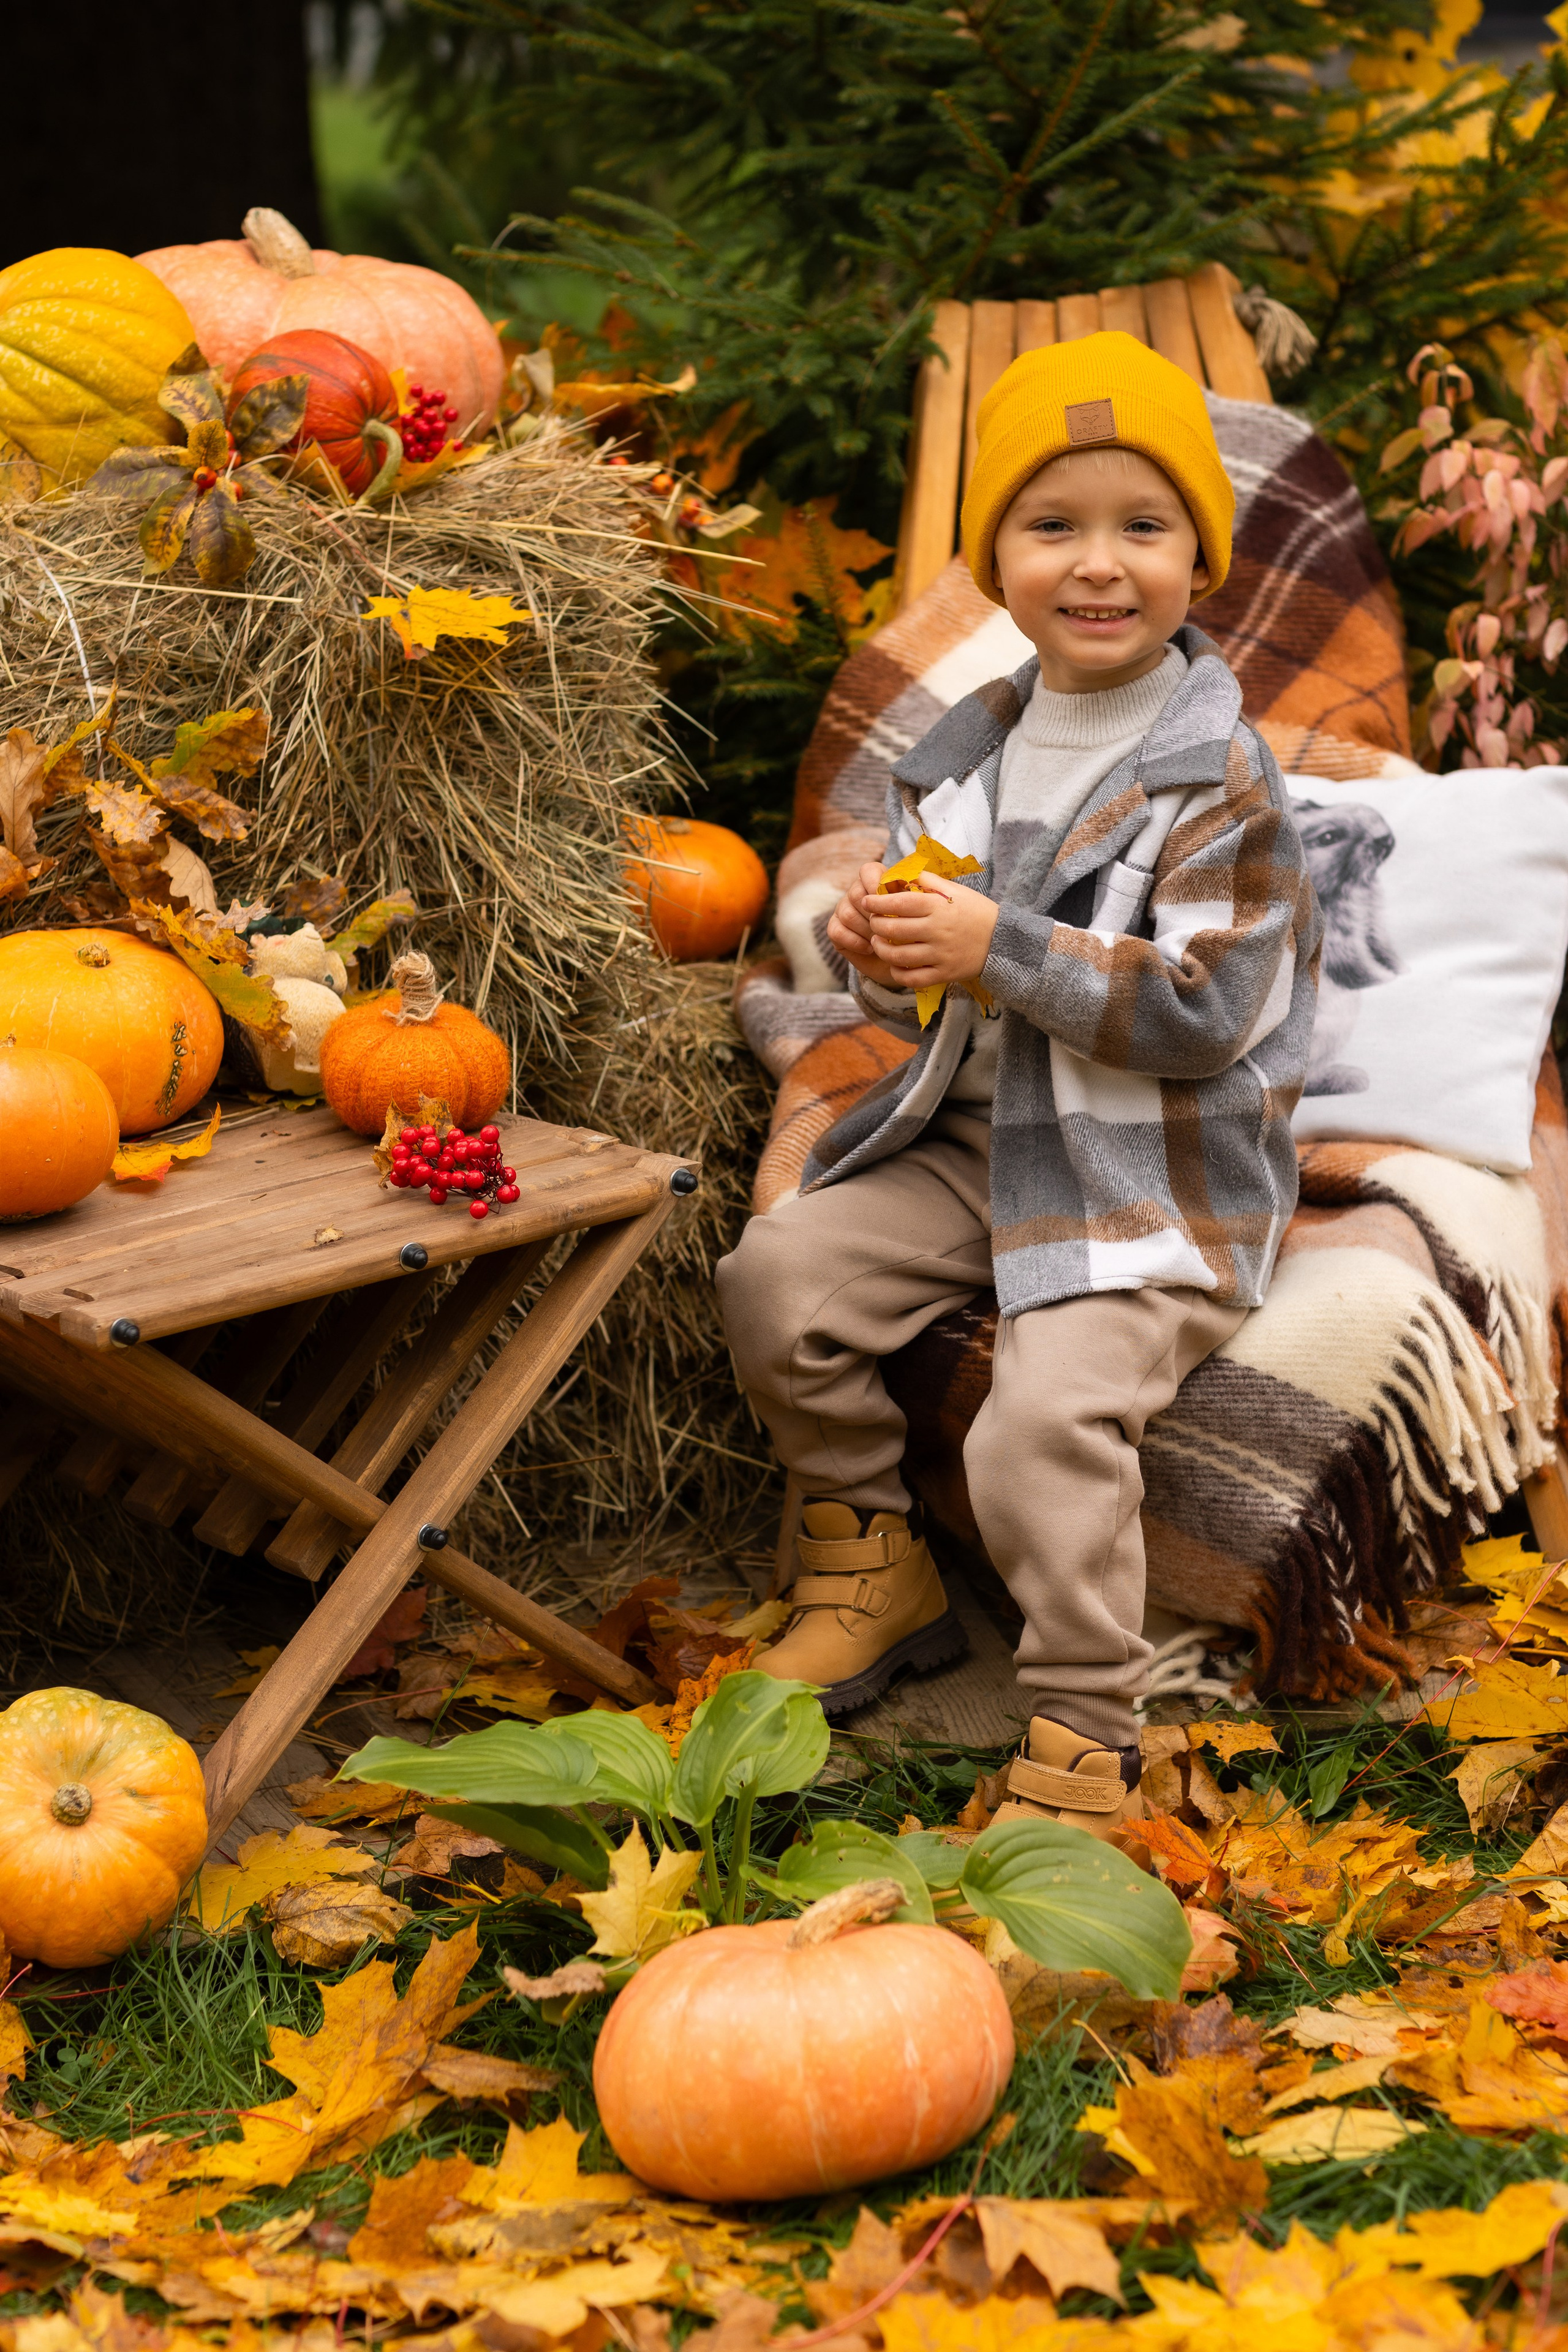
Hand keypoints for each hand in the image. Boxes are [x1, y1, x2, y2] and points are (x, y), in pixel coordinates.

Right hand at [827, 862, 905, 990]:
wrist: (899, 961)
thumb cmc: (911, 934)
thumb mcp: (916, 915)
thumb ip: (912, 897)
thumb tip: (916, 884)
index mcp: (876, 883)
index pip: (868, 870)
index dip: (875, 882)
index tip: (887, 900)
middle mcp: (857, 893)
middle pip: (856, 893)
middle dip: (874, 914)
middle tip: (889, 927)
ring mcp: (844, 910)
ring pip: (847, 913)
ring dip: (866, 930)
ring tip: (881, 940)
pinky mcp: (836, 929)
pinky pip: (836, 930)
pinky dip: (854, 941)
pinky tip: (869, 948)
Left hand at [867, 876, 998, 990]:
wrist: (1003, 941)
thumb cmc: (975, 911)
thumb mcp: (955, 890)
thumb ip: (926, 881)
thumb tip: (900, 873)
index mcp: (939, 906)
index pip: (899, 903)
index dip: (877, 902)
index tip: (866, 901)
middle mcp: (938, 930)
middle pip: (893, 930)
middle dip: (875, 925)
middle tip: (873, 922)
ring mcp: (940, 954)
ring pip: (898, 956)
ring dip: (881, 949)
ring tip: (877, 943)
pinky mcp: (944, 974)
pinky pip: (912, 978)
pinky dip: (897, 973)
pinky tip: (894, 965)